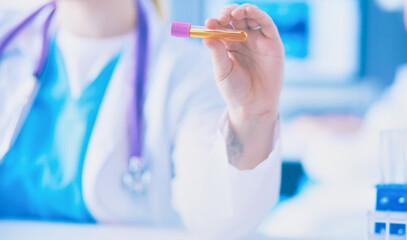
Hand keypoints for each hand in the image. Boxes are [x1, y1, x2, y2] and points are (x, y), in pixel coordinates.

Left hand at [203, 3, 283, 121]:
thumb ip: (217, 53)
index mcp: (228, 44)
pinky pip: (266, 24)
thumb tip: (205, 37)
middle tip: (222, 19)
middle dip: (227, 14)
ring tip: (234, 14)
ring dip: (241, 10)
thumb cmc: (235, 89)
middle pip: (235, 17)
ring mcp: (258, 39)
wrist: (254, 105)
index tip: (208, 24)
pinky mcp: (272, 41)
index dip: (215, 22)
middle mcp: (243, 39)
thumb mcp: (223, 71)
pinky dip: (258, 14)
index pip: (221, 26)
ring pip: (250, 17)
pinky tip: (249, 10)